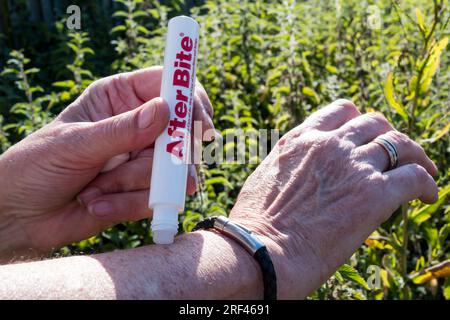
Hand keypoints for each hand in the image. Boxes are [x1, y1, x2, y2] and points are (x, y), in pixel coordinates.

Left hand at [0, 66, 213, 257]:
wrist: (21, 216)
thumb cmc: (36, 167)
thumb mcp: (76, 143)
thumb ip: (121, 130)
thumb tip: (165, 110)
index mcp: (120, 98)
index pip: (168, 85)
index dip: (189, 100)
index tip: (198, 125)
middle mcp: (137, 126)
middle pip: (181, 132)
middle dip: (165, 157)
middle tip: (155, 168)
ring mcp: (142, 160)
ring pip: (171, 170)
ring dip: (133, 185)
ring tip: (94, 191)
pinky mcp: (143, 190)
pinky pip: (157, 198)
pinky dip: (128, 205)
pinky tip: (96, 205)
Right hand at [230, 99, 437, 298]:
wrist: (260, 251)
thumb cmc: (256, 226)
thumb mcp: (265, 180)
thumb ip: (290, 167)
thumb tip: (299, 177)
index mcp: (300, 140)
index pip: (341, 111)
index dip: (360, 120)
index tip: (366, 136)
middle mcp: (328, 144)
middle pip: (375, 123)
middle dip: (388, 136)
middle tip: (397, 154)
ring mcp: (352, 165)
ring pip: (400, 144)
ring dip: (416, 156)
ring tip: (423, 171)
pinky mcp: (374, 193)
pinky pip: (415, 177)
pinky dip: (427, 184)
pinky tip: (428, 197)